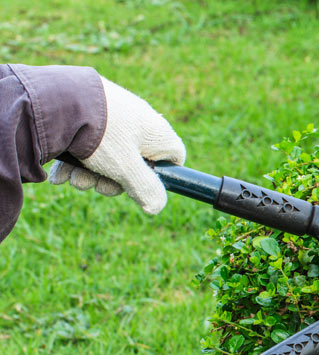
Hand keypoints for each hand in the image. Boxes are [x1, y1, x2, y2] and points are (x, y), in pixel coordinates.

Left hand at [49, 76, 184, 213]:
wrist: (59, 100)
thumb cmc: (102, 134)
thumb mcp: (126, 168)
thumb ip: (145, 188)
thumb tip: (157, 206)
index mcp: (157, 133)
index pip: (174, 157)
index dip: (162, 176)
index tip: (143, 187)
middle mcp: (139, 122)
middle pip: (135, 163)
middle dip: (113, 181)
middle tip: (96, 186)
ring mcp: (113, 117)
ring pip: (108, 156)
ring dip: (90, 174)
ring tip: (72, 178)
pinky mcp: (89, 113)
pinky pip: (88, 144)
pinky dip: (76, 161)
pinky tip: (60, 173)